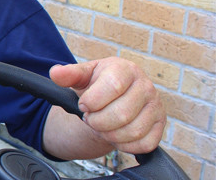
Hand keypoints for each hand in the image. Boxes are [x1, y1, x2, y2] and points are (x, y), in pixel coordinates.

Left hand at [49, 57, 165, 153]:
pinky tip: (115, 135)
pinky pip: (144, 144)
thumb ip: (68, 74)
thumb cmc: (98, 85)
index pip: (113, 86)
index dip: (93, 101)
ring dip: (109, 135)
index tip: (83, 105)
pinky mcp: (160, 126)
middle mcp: (146, 86)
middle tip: (90, 119)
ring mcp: (156, 107)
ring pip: (133, 131)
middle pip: (122, 113)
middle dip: (98, 121)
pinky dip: (125, 145)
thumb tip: (55, 73)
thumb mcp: (82, 76)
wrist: (114, 98)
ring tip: (101, 126)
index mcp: (126, 69)